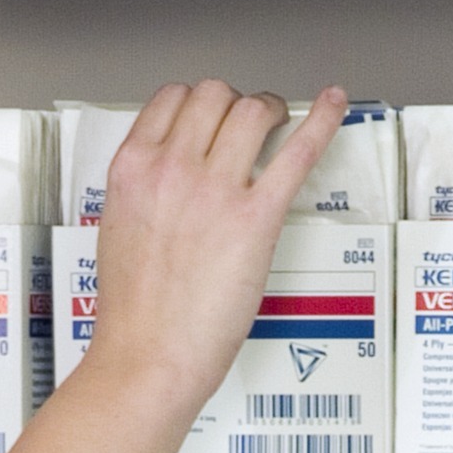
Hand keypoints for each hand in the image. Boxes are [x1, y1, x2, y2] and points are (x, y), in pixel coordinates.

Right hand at [80, 82, 345, 415]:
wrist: (146, 357)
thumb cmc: (134, 313)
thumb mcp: (119, 230)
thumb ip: (145, 193)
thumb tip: (173, 180)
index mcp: (131, 169)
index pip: (170, 99)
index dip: (198, 102)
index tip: (212, 114)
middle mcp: (171, 168)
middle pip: (213, 95)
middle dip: (235, 102)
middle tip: (249, 123)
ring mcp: (216, 190)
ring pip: (252, 111)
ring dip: (270, 110)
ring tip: (279, 124)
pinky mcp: (256, 217)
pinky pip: (298, 152)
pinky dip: (322, 119)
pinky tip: (334, 103)